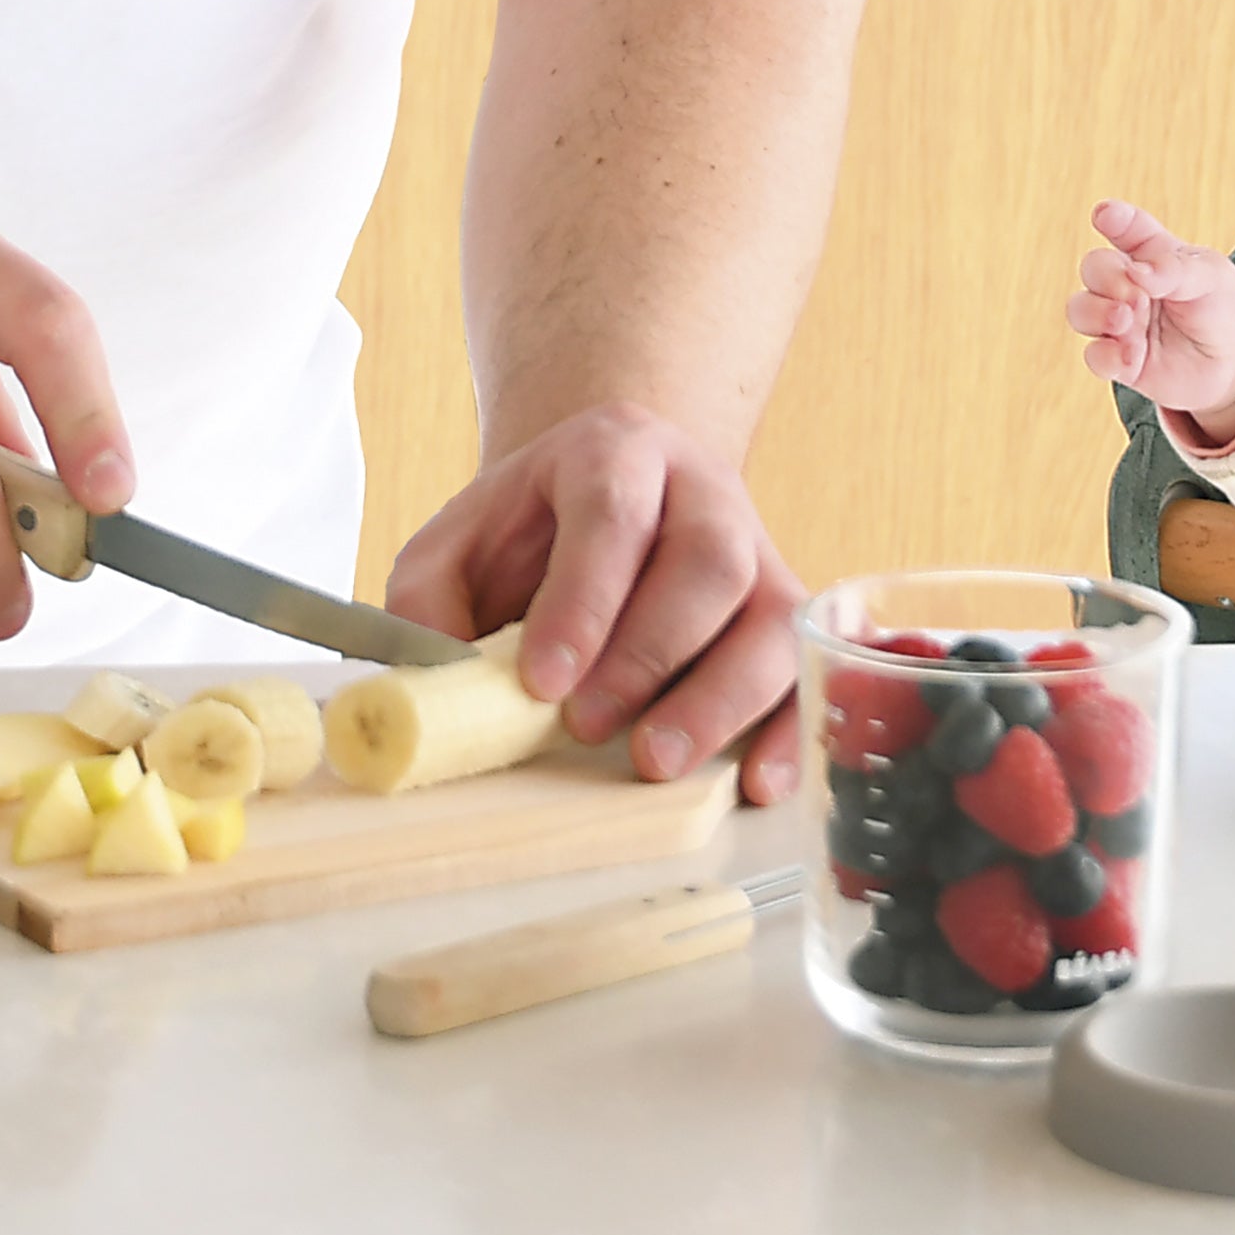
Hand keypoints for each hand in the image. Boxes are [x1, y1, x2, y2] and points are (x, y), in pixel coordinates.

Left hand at [384, 407, 806, 801]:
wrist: (607, 500)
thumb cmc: (527, 535)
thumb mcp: (456, 542)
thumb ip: (428, 602)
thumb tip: (431, 689)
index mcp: (615, 452)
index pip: (612, 512)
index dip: (584, 599)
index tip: (541, 682)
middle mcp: (701, 489)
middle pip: (708, 559)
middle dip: (648, 654)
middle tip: (587, 728)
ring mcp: (756, 546)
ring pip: (771, 614)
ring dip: (719, 699)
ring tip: (655, 762)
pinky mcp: (788, 607)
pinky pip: (806, 666)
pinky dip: (788, 729)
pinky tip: (753, 782)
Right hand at [1068, 202, 1234, 438]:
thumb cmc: (1224, 308)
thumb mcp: (1211, 277)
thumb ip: (1173, 270)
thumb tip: (1135, 272)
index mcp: (1153, 253)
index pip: (1127, 227)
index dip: (1113, 218)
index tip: (1105, 216)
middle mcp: (1130, 285)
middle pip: (1094, 267)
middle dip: (1109, 279)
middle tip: (1138, 297)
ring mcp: (1123, 323)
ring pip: (1080, 309)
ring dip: (1097, 314)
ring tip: (1126, 322)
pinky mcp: (1122, 361)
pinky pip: (1094, 356)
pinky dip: (1105, 355)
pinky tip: (1131, 357)